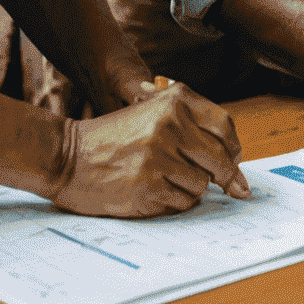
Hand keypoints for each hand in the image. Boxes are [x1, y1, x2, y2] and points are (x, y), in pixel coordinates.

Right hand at [49, 82, 249, 217]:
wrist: (67, 157)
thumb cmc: (113, 137)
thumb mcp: (153, 111)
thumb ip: (190, 122)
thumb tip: (233, 154)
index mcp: (176, 101)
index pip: (224, 126)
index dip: (234, 147)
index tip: (237, 160)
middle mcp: (171, 125)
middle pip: (220, 157)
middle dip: (227, 175)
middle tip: (232, 186)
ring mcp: (160, 156)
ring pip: (202, 182)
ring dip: (193, 187)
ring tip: (168, 181)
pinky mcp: (148, 186)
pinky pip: (182, 201)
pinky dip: (176, 202)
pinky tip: (157, 193)